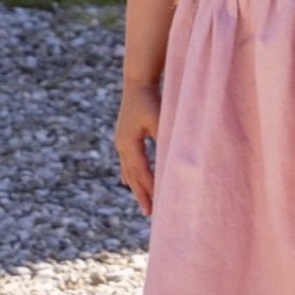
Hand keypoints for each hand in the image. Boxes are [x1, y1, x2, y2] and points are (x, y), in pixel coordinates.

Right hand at [114, 82, 160, 216]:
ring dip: (136, 188)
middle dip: (142, 194)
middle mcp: (122, 145)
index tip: (161, 203)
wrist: (138, 81)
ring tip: (143, 204)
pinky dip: (130, 175)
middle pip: (133, 176)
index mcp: (128, 143)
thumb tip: (173, 157)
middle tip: (150, 214)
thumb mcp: (159, 118)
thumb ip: (164, 138)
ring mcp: (121, 142)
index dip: (151, 188)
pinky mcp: (124, 137)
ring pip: (129, 171)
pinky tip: (127, 183)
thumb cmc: (151, 98)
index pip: (142, 171)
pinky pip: (127, 162)